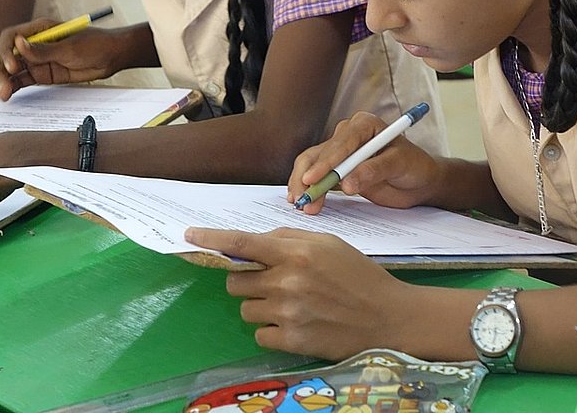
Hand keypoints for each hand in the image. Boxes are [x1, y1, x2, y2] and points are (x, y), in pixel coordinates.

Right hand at [0, 18, 127, 100]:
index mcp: (39, 29)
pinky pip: (21, 80)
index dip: (6, 51)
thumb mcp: (70, 48)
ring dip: (3, 81)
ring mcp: (37, 60)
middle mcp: (34, 44)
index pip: (11, 37)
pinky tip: (6, 95)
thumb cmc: (95, 45)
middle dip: (1, 70)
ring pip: (11, 70)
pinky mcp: (42, 74)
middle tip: (3, 87)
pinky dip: (12, 86)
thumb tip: (18, 44)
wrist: (112, 57)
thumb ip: (44, 50)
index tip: (13, 66)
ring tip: (3, 94)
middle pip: (7, 55)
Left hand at [185, 227, 413, 359]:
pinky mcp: (291, 340)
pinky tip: (296, 323)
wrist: (387, 318)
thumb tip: (258, 242)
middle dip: (249, 280)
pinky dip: (272, 329)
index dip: (212, 238)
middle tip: (276, 282)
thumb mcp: (328, 244)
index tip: (189, 235)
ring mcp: (287, 313)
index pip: (242, 243)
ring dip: (261, 306)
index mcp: (295, 253)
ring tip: (292, 304)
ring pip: (246, 308)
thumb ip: (290, 240)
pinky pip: (259, 333)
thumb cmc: (358, 275)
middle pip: (236, 281)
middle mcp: (286, 282)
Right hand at [288, 111, 443, 214]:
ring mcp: (340, 152)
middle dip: (308, 178)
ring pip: (312, 166)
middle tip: (304, 201)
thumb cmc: (414, 166)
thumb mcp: (399, 165)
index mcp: (363, 125)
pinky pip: (317, 178)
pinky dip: (311, 190)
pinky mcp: (337, 169)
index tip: (312, 180)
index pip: (339, 143)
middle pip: (318, 154)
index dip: (324, 163)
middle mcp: (347, 134)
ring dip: (305, 187)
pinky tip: (305, 203)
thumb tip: (346, 183)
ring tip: (304, 207)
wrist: (419, 181)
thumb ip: (374, 171)